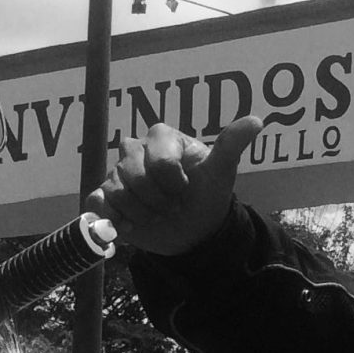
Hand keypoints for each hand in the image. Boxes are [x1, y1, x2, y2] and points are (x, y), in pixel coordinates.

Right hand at [85, 116, 262, 255]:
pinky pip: (96, 202)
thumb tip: (257, 121)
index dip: (173, 183)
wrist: (193, 231)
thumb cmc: (206, 196)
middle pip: (133, 175)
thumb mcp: (221, 172)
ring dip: (140, 214)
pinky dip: (112, 218)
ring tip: (156, 217)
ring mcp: (118, 173)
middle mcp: (135, 150)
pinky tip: (129, 227)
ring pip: (116, 192)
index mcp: (162, 137)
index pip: (159, 161)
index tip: (186, 190)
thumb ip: (231, 145)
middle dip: (156, 201)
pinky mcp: (105, 196)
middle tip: (172, 208)